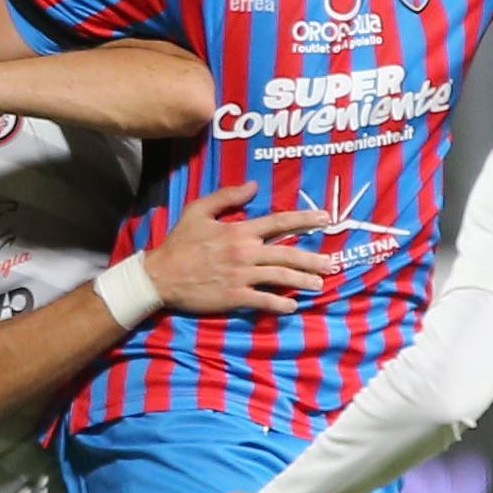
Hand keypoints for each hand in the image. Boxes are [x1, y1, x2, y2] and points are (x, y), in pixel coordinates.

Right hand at [145, 183, 335, 313]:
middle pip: (287, 253)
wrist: (160, 276)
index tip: (326, 219)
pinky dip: (280, 304)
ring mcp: (241, 276)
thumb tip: (253, 186)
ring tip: (319, 284)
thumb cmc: (180, 243)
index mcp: (239, 231)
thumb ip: (227, 197)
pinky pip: (263, 301)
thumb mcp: (199, 211)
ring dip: (303, 281)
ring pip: (281, 277)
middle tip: (332, 263)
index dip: (305, 220)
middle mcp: (245, 253)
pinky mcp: (234, 297)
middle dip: (312, 258)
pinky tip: (292, 306)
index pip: (279, 222)